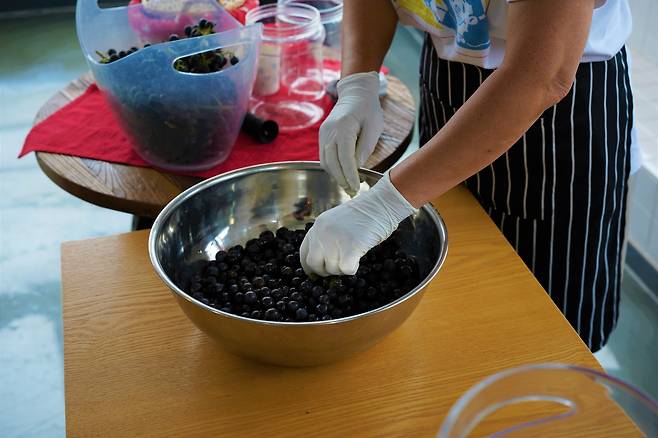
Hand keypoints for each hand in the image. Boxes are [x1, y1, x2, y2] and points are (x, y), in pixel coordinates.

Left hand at [300, 173, 416, 275]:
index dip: (310, 267)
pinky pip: (345, 270)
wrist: (381, 203)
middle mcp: (321, 234)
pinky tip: (358, 259)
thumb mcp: (336, 222)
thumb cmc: (364, 213)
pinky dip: (353, 269)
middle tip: (339, 267)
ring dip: (343, 269)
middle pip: (314, 264)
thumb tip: (324, 261)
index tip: (318, 273)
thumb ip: (326, 237)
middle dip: (325, 271)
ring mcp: (334, 240)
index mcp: (317, 227)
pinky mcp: (350, 248)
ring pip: (332, 269)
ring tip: (354, 256)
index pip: (304, 254)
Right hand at [320, 72, 383, 194]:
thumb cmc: (368, 109)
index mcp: (343, 127)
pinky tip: (342, 174)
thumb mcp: (374, 127)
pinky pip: (325, 156)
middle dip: (342, 179)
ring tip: (348, 186)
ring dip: (336, 175)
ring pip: (326, 161)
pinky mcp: (323, 136)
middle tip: (352, 192)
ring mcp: (323, 133)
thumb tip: (357, 167)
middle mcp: (329, 131)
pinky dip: (333, 168)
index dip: (350, 175)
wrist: (355, 93)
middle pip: (332, 162)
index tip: (356, 187)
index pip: (345, 157)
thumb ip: (365, 148)